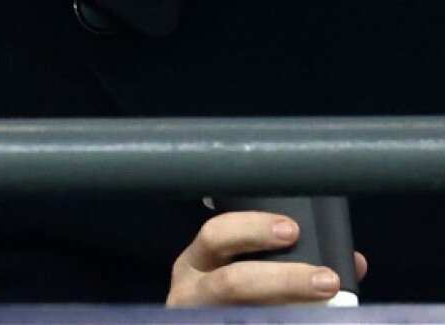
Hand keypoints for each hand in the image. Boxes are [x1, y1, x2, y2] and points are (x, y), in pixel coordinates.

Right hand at [167, 211, 366, 305]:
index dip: (252, 229)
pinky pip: (245, 324)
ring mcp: (200, 318)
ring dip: (290, 305)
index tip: (292, 229)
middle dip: (283, 279)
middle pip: (232, 282)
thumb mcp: (244, 274)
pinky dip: (280, 324)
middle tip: (326, 278)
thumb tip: (352, 263)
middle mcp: (191, 292)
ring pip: (244, 315)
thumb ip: (288, 265)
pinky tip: (310, 321)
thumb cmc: (231, 300)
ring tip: (329, 299)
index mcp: (195, 263)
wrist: (217, 321)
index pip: (215, 234)